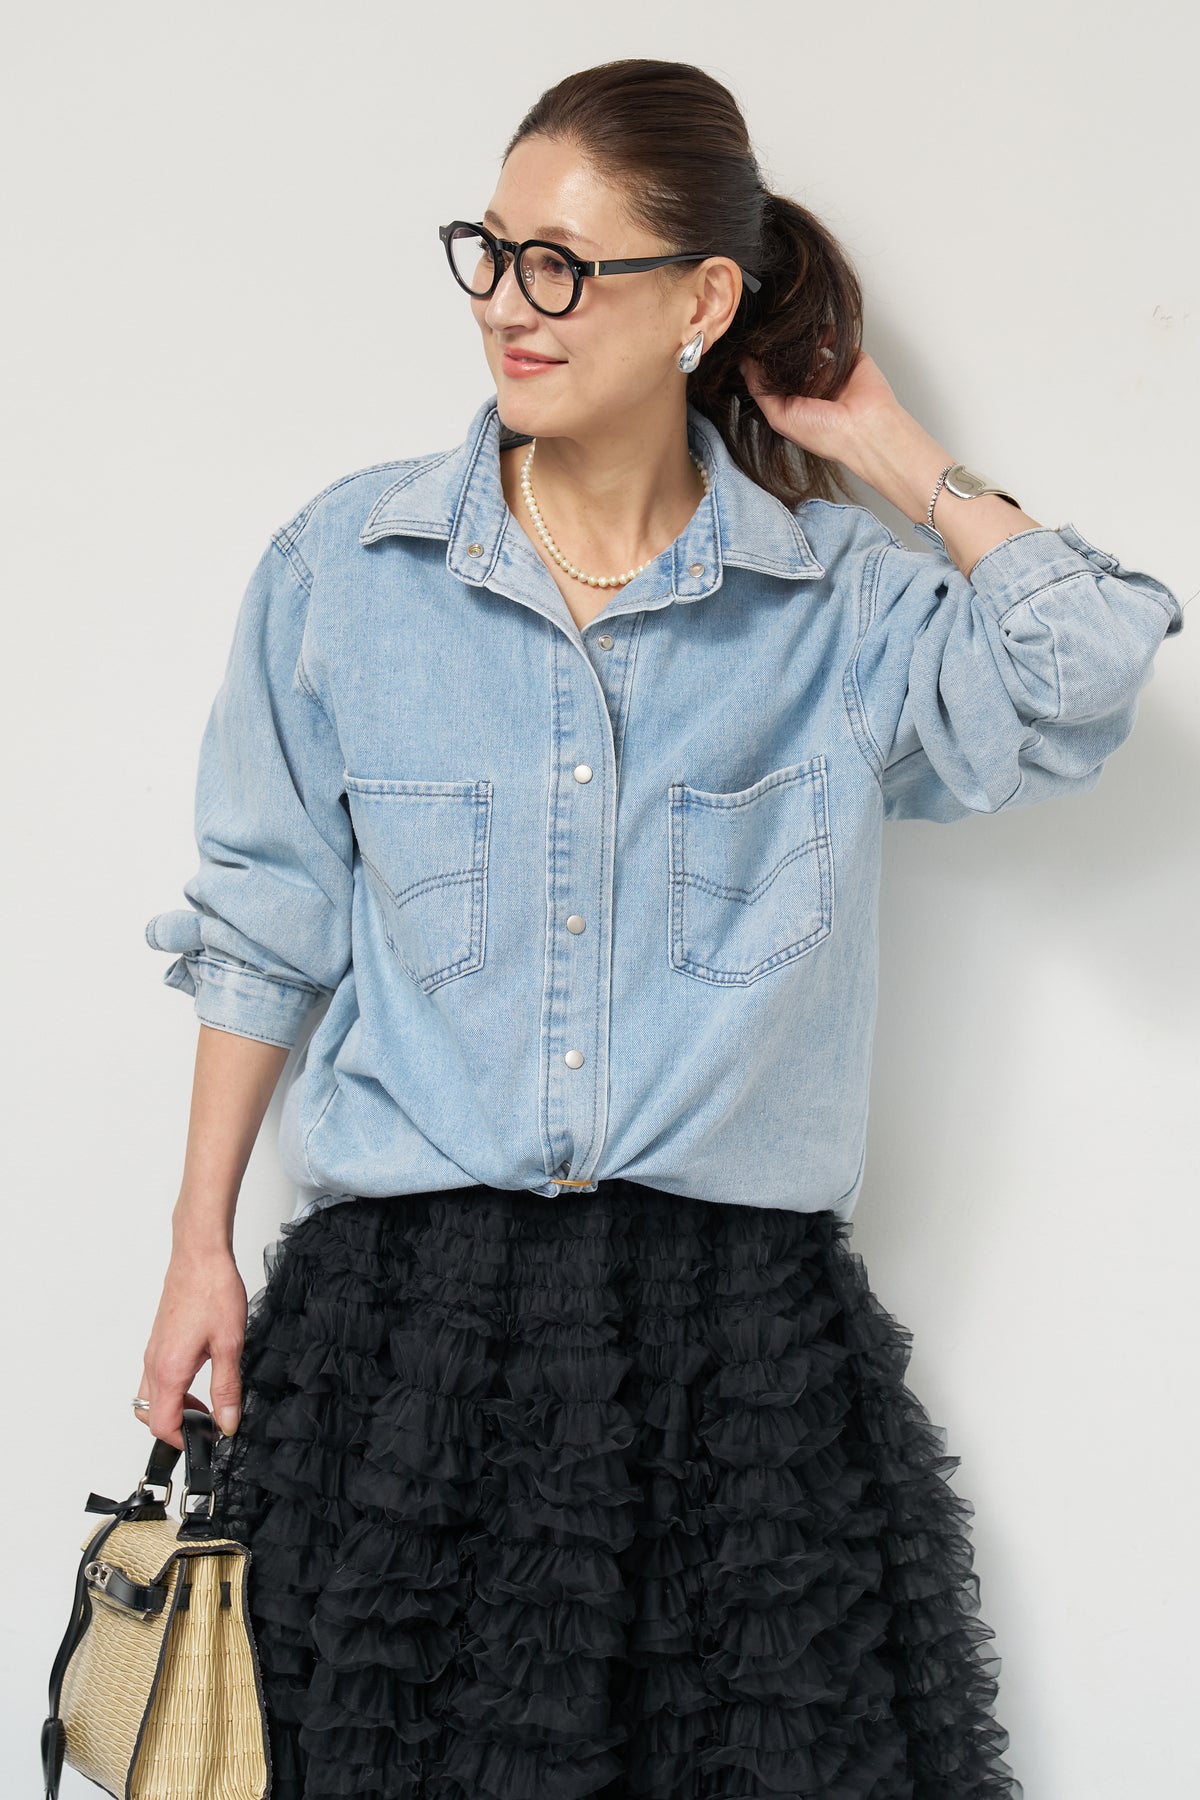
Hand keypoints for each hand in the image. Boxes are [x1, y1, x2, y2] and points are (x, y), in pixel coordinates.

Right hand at [136, 1247, 247, 1451]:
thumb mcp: (230, 1345)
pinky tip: (199, 1374)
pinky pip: (155, 1376)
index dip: (184, 1440)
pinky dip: (172, 1387)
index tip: (207, 1438)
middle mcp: (153, 1362)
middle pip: (149, 1415)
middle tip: (207, 1422)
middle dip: (176, 1426)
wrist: (200, 1255)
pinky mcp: (158, 1340)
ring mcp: (153, 1350)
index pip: (161, 1425)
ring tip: (206, 1400)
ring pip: (151, 1396)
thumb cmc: (213, 1291)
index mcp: (169, 1369)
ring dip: (174, 1406)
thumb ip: (227, 1389)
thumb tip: (228, 1423)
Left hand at [739, 345, 906, 478]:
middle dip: (778, 351)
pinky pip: (832, 336)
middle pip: (790, 361)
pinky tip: (812, 333)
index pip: (774, 380)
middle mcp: (813, 388)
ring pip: (809, 347)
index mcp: (796, 405)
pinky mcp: (848, 356)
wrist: (863, 426)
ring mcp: (831, 371)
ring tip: (788, 335)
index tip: (749, 349)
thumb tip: (743, 364)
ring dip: (799, 340)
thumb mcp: (780, 416)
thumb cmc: (825, 432)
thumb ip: (760, 390)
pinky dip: (822, 331)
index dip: (761, 366)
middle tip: (765, 336)